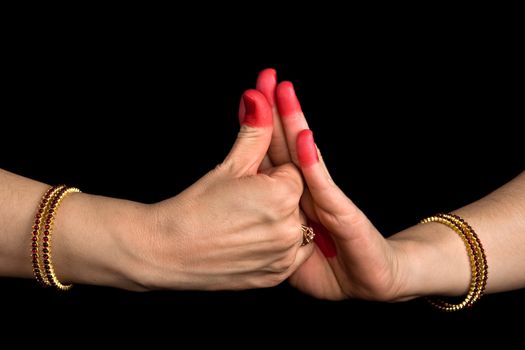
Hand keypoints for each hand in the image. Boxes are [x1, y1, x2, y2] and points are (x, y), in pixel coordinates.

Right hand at [125, 90, 312, 290]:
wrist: (167, 250)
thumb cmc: (195, 206)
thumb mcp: (230, 165)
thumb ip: (255, 131)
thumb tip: (260, 95)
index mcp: (282, 195)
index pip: (293, 171)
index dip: (268, 175)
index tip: (245, 183)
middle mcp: (290, 228)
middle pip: (294, 199)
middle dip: (274, 197)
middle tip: (239, 205)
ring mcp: (284, 256)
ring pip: (294, 226)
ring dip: (276, 221)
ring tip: (241, 223)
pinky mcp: (276, 276)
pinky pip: (289, 254)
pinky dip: (275, 246)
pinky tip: (248, 240)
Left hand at [253, 70, 408, 300]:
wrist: (370, 280)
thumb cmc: (328, 267)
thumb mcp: (287, 243)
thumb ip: (268, 221)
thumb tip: (242, 207)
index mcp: (290, 196)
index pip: (270, 154)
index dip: (261, 124)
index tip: (250, 94)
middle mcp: (307, 191)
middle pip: (286, 146)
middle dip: (278, 111)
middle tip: (268, 76)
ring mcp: (326, 200)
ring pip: (303, 158)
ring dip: (294, 123)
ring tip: (284, 92)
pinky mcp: (344, 215)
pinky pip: (323, 188)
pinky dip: (311, 164)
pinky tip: (303, 139)